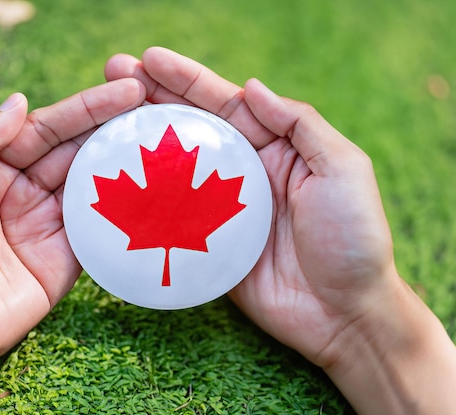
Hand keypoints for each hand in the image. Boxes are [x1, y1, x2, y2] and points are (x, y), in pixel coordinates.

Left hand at [0, 79, 145, 414]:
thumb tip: (20, 101)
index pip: (47, 128)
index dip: (87, 108)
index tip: (128, 90)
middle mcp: (24, 191)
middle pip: (76, 151)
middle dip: (115, 128)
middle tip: (157, 108)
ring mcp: (48, 224)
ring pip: (94, 185)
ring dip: (126, 164)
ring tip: (163, 143)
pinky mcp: (67, 258)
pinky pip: (101, 228)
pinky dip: (126, 210)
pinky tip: (154, 191)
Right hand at [104, 47, 455, 414]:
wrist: (343, 313)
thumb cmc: (353, 239)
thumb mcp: (342, 170)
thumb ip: (301, 125)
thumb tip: (252, 87)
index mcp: (274, 147)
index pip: (225, 103)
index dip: (186, 80)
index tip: (148, 61)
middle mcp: (243, 172)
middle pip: (191, 128)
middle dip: (152, 99)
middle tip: (112, 74)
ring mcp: (221, 208)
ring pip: (174, 168)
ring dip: (140, 143)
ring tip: (102, 121)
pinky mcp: (207, 242)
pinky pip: (172, 216)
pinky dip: (145, 199)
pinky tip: (119, 184)